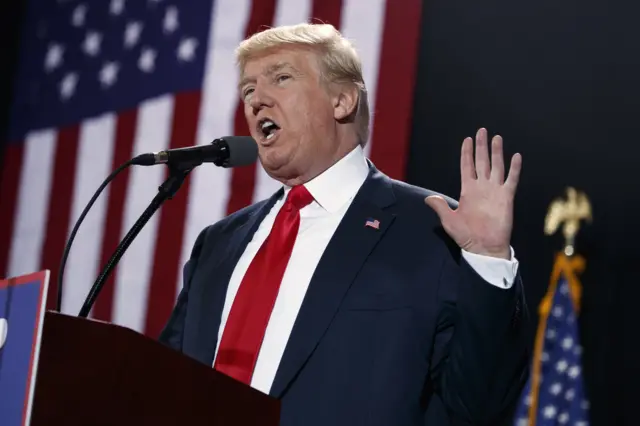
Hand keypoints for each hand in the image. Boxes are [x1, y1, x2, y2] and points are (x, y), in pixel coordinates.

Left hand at [425, 128, 521, 258]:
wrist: (484, 247)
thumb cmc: (466, 236)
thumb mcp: (449, 221)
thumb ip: (440, 207)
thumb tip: (428, 199)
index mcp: (468, 190)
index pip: (467, 166)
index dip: (467, 153)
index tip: (467, 139)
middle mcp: (482, 188)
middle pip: (481, 161)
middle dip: (481, 146)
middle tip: (482, 130)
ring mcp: (495, 191)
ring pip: (496, 166)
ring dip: (496, 152)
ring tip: (496, 137)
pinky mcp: (506, 198)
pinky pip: (511, 180)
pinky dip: (514, 168)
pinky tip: (516, 156)